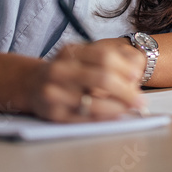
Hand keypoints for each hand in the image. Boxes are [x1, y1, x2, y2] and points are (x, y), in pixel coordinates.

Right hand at [24, 38, 146, 121]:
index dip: (124, 66)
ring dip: (118, 107)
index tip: (137, 75)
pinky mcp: (54, 115)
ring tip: (129, 108)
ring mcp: (54, 93)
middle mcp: (60, 70)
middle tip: (141, 100)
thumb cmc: (64, 71)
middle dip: (127, 91)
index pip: (103, 56)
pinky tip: (114, 115)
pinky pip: (85, 118)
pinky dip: (104, 118)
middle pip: (102, 78)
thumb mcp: (78, 56)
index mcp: (69, 52)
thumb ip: (104, 59)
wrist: (30, 84)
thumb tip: (135, 71)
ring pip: (94, 102)